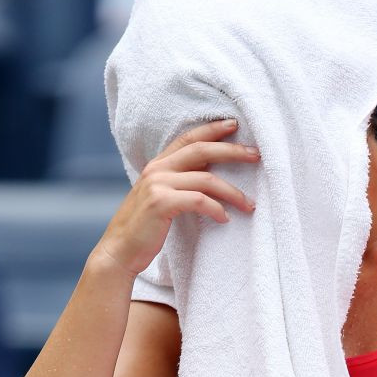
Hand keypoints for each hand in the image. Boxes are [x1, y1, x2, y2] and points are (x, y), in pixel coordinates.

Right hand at [94, 119, 258, 278]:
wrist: (120, 251)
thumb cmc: (144, 229)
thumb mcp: (161, 198)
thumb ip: (179, 182)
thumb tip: (209, 173)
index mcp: (158, 165)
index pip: (189, 138)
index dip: (213, 130)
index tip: (235, 125)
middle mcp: (157, 169)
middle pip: (202, 150)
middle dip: (232, 151)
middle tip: (257, 155)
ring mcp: (158, 185)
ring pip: (206, 178)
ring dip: (232, 191)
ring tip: (249, 204)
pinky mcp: (161, 203)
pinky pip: (199, 200)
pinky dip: (216, 209)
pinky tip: (225, 219)